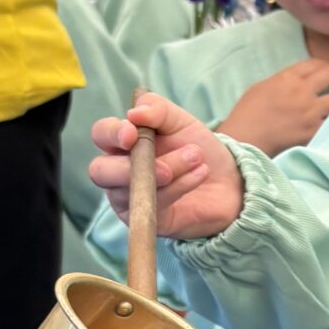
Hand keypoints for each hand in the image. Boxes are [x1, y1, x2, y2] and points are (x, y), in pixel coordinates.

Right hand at [89, 92, 244, 240]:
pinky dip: (179, 186)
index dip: (111, 133)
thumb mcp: (181, 121)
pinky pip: (153, 205)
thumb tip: (134, 112)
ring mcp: (130, 198)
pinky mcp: (148, 218)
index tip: (132, 133)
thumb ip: (158, 109)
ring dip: (168, 171)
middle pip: (100, 172)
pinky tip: (200, 174)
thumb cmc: (196, 148)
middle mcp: (118, 171)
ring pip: (131, 189)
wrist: (228, 180)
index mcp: (122, 143)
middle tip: (163, 167)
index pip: (101, 134)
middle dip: (126, 169)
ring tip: (197, 158)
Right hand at [219, 58, 328, 155]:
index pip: (313, 64)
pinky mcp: (314, 131)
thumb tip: (296, 82)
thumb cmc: (248, 113)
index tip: (328, 67)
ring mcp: (311, 111)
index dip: (323, 64)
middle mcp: (303, 91)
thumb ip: (282, 81)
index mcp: (287, 78)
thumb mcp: (261, 87)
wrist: (247, 139)